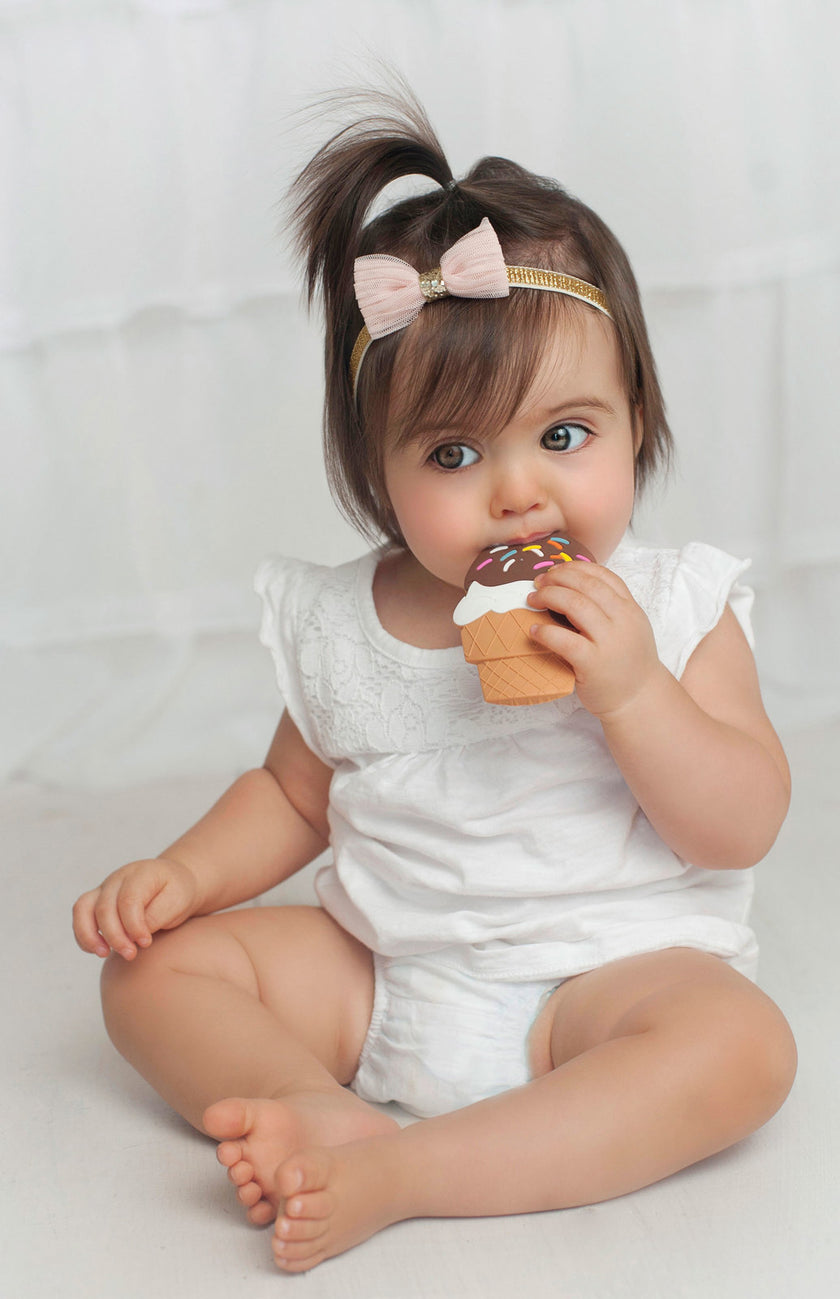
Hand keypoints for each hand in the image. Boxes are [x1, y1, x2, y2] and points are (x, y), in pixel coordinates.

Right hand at [72, 856, 199, 959]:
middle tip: (131, 954)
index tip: (146, 942)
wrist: (172, 883)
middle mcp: (118, 878)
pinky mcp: (96, 900)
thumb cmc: (176, 893)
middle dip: (115, 936)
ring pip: (83, 908)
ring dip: (90, 935)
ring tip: (104, 954)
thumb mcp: (177, 901)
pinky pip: (80, 916)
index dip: (134, 925)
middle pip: (104, 907)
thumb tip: (134, 935)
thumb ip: (157, 915)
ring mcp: (104, 888)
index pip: (128, 900)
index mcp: (141, 873)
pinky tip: (99, 951)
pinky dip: (84, 935)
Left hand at [527, 560, 661, 719]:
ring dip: (549, 596)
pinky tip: (534, 630)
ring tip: (533, 599)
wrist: (639, 699)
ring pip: (576, 605)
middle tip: (538, 583)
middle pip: (586, 585)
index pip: (603, 575)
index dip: (575, 568)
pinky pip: (565, 641)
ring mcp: (609, 642)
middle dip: (558, 578)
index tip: (555, 570)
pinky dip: (545, 632)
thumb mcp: (629, 627)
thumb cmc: (627, 662)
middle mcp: (623, 621)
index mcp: (630, 609)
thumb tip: (570, 585)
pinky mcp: (593, 664)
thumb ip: (610, 607)